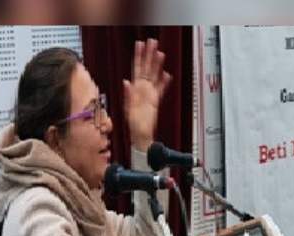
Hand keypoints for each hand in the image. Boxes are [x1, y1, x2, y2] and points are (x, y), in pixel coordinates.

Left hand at [123, 38, 171, 152]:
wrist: (141, 135)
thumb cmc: (133, 124)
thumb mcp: (128, 108)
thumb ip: (128, 94)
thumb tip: (126, 82)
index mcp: (135, 88)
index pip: (137, 68)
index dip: (139, 56)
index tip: (140, 44)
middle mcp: (142, 89)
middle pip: (146, 68)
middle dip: (149, 54)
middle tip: (152, 42)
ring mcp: (149, 94)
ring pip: (154, 75)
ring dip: (157, 64)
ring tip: (160, 53)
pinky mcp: (155, 101)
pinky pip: (161, 89)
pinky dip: (164, 82)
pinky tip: (167, 75)